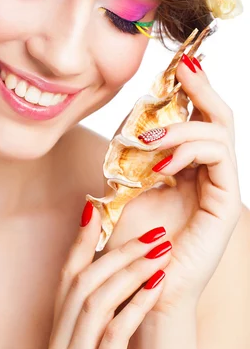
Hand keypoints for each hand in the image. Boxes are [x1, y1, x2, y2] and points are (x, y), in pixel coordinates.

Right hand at [46, 205, 171, 348]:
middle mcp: (59, 343)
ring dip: (130, 272)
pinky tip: (157, 288)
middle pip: (82, 282)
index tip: (93, 210)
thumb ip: (87, 331)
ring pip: (97, 300)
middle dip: (117, 252)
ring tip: (160, 253)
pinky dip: (135, 305)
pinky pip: (114, 334)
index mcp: (55, 336)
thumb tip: (111, 294)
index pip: (64, 278)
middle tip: (151, 233)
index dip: (79, 243)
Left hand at [140, 54, 241, 315]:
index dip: (190, 90)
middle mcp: (207, 172)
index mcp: (187, 167)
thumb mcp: (122, 190)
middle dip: (201, 87)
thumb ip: (128, 161)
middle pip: (216, 117)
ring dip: (182, 127)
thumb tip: (123, 129)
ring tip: (149, 139)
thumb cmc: (129, 242)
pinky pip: (218, 158)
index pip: (195, 118)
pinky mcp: (225, 202)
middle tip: (185, 63)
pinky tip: (161, 162)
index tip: (177, 63)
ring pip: (218, 132)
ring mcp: (219, 186)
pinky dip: (190, 150)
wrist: (137, 286)